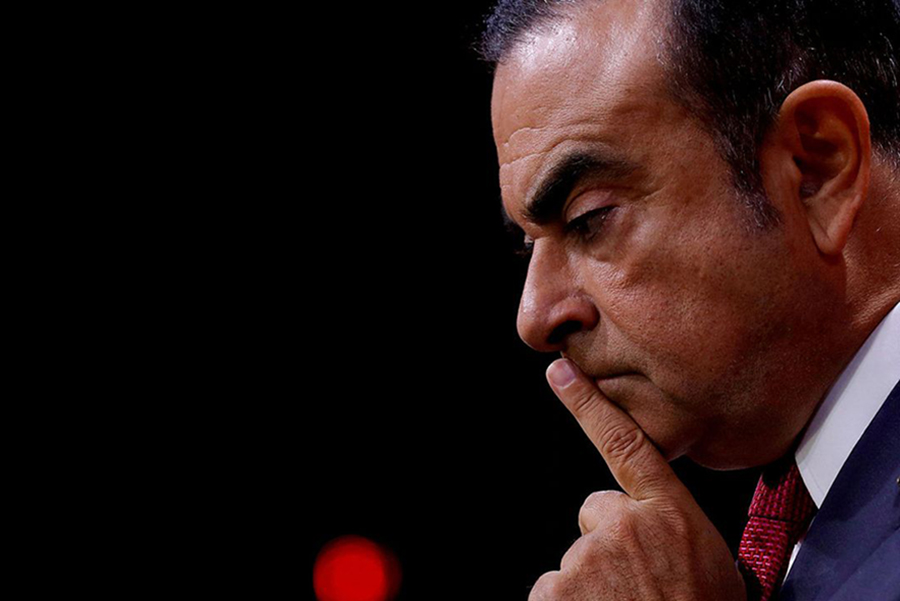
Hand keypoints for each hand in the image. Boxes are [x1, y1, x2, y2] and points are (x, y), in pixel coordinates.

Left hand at [528, 359, 745, 600]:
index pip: (624, 443)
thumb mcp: (709, 563)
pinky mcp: (556, 590)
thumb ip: (672, 526)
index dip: (587, 403)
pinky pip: (554, 589)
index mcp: (668, 513)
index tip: (558, 370)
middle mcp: (624, 525)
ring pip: (577, 559)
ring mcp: (587, 557)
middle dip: (608, 545)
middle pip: (595, 515)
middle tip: (639, 584)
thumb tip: (648, 522)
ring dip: (593, 582)